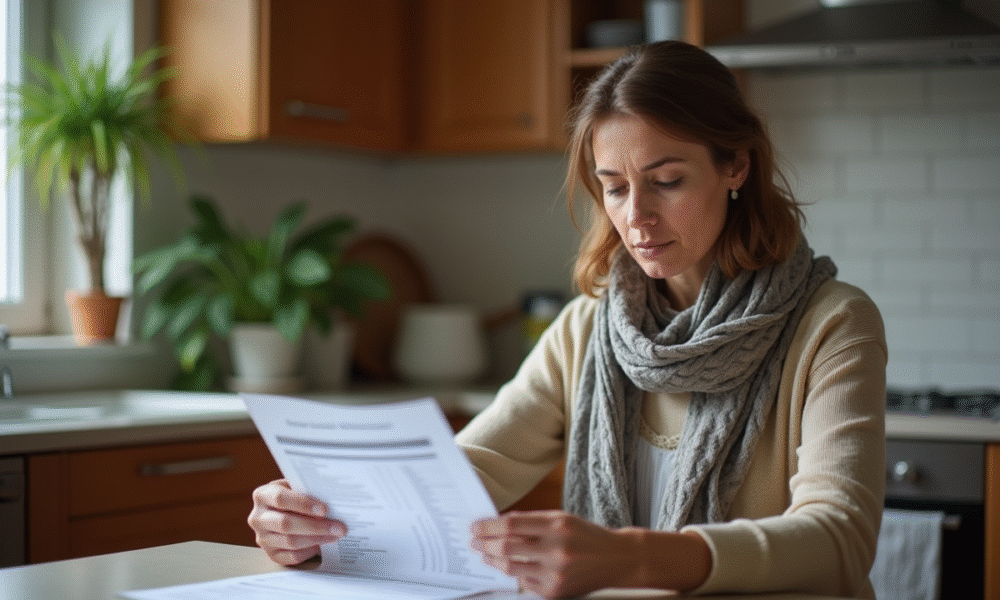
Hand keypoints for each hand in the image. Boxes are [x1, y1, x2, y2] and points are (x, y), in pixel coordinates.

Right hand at [248, 479, 346, 564]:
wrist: (282, 513)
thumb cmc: (293, 497)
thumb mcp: (295, 489)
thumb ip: (307, 492)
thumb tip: (333, 502)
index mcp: (262, 496)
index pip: (280, 499)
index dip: (303, 504)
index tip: (324, 510)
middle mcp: (257, 518)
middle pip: (285, 524)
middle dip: (315, 526)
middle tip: (338, 527)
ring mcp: (262, 538)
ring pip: (290, 542)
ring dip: (317, 539)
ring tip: (335, 535)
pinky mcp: (270, 554)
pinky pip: (292, 556)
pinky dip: (309, 551)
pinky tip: (321, 544)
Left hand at [469, 510, 642, 598]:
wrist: (616, 560)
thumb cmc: (586, 536)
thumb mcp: (562, 519)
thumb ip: (532, 521)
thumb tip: (498, 524)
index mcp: (557, 525)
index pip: (511, 524)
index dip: (488, 526)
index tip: (476, 526)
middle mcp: (556, 549)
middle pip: (507, 547)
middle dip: (485, 544)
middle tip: (474, 541)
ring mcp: (556, 573)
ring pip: (512, 568)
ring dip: (493, 561)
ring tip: (486, 555)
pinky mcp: (555, 592)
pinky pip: (525, 583)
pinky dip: (515, 574)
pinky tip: (509, 568)